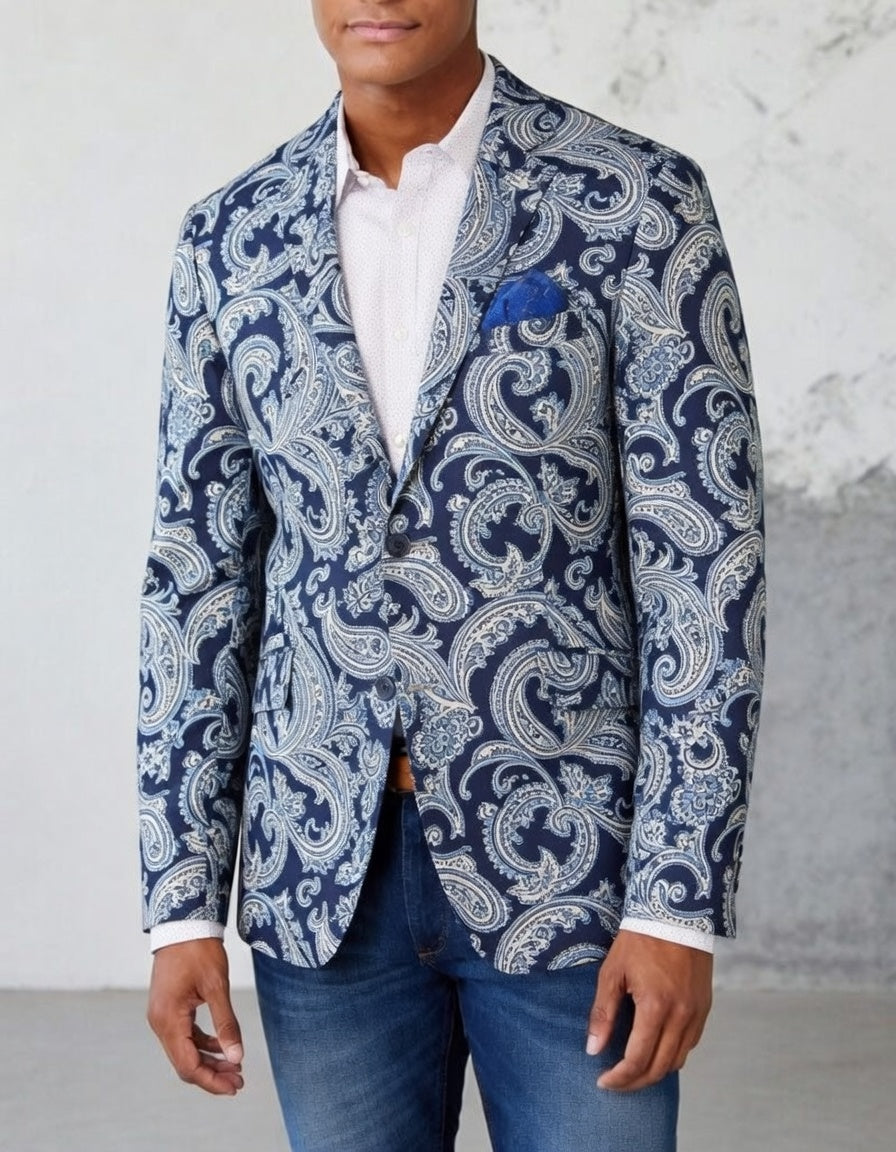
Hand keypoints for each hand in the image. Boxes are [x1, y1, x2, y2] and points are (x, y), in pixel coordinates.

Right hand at [147, 938, 244, 1095]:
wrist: (183, 924)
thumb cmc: (199, 950)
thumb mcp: (216, 987)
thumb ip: (226, 1024)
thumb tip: (237, 1056)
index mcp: (168, 1020)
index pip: (188, 1065)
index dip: (212, 1080)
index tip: (235, 1086)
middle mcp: (160, 1023)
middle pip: (185, 1063)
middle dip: (212, 1074)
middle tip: (239, 1081)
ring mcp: (162, 1016)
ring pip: (185, 1051)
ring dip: (209, 1060)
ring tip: (235, 1067)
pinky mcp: (168, 1009)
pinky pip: (184, 1036)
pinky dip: (202, 1044)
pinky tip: (222, 1046)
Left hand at [586, 929, 712, 1091]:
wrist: (676, 913)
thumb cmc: (640, 939)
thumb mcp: (612, 972)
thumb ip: (603, 1013)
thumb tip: (593, 1049)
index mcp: (655, 1006)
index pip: (637, 1060)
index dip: (619, 1077)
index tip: (603, 1081)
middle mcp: (681, 1015)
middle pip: (659, 1068)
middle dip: (635, 1082)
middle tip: (615, 1082)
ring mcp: (696, 1013)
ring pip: (677, 1060)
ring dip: (654, 1071)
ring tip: (632, 1068)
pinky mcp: (705, 1007)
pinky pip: (690, 1044)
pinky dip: (672, 1054)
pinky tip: (655, 1048)